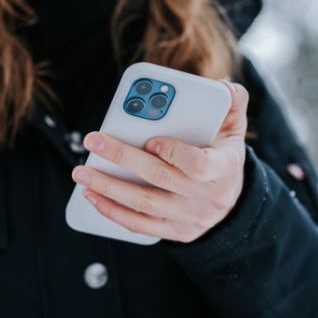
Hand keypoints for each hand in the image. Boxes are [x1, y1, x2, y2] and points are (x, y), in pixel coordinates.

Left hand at [72, 80, 248, 242]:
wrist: (231, 200)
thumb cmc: (224, 155)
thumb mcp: (234, 127)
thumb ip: (233, 102)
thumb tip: (222, 84)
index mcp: (225, 168)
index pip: (200, 165)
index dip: (174, 153)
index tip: (150, 140)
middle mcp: (209, 198)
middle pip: (160, 179)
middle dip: (122, 158)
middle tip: (93, 141)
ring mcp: (192, 218)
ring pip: (145, 204)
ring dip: (109, 188)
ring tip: (82, 172)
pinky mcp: (176, 232)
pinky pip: (141, 225)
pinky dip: (113, 212)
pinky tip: (92, 195)